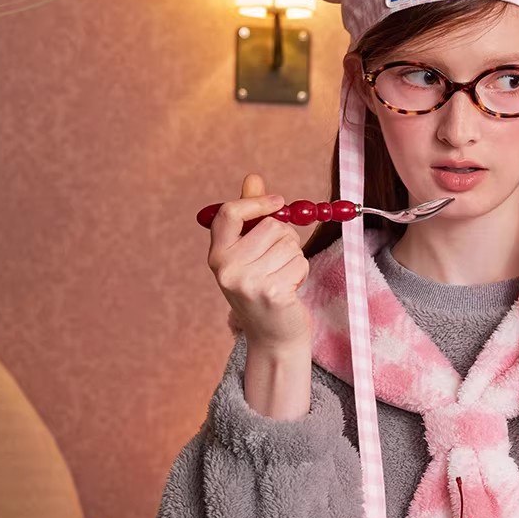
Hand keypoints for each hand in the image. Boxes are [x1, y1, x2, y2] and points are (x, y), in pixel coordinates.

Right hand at [205, 171, 312, 348]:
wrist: (273, 339)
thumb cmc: (262, 292)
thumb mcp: (250, 255)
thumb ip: (251, 218)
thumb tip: (253, 179)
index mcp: (217, 255)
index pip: (230, 213)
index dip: (256, 202)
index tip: (278, 202)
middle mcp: (227, 268)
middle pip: (270, 226)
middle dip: (285, 238)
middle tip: (279, 261)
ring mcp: (248, 282)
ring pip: (289, 243)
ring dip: (294, 257)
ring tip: (283, 278)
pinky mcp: (272, 292)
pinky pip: (299, 262)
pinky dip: (301, 272)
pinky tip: (290, 290)